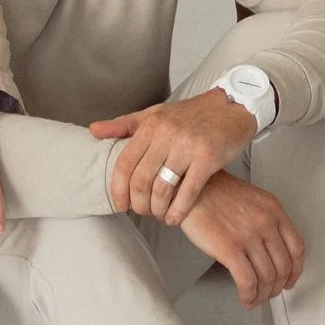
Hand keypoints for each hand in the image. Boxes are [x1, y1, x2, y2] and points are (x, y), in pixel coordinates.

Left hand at [90, 88, 256, 223]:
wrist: (233, 106)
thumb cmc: (191, 114)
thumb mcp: (155, 114)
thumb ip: (124, 125)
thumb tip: (92, 131)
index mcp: (151, 125)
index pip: (124, 163)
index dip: (118, 189)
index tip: (120, 205)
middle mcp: (167, 135)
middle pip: (141, 180)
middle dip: (138, 204)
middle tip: (142, 213)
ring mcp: (188, 147)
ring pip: (162, 189)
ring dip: (157, 210)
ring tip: (159, 216)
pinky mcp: (208, 158)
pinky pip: (188, 192)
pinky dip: (178, 211)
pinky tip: (175, 218)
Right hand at [175, 171, 304, 307]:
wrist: (191, 187)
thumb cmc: (216, 193)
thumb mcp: (252, 200)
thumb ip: (266, 222)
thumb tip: (270, 253)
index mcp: (274, 211)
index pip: (297, 248)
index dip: (295, 271)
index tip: (289, 281)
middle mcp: (266, 223)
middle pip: (283, 267)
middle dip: (277, 287)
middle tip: (268, 294)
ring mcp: (249, 236)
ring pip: (267, 277)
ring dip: (262, 294)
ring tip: (254, 299)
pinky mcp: (230, 248)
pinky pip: (247, 281)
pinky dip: (249, 295)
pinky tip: (245, 299)